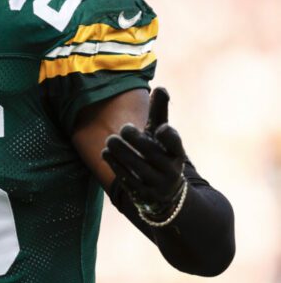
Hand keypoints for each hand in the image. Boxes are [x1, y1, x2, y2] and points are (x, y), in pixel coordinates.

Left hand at [102, 87, 186, 222]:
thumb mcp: (160, 134)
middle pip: (152, 154)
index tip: (160, 128)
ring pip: (138, 167)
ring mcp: (157, 184)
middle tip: (124, 128)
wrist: (165, 193)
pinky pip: (127, 180)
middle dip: (137, 140)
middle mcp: (170, 170)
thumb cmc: (160, 153)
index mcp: (176, 153)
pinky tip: (106, 153)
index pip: (176, 144)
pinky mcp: (142, 194)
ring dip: (122, 152)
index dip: (169, 136)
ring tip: (111, 140)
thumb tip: (161, 87)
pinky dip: (115, 165)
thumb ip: (159, 112)